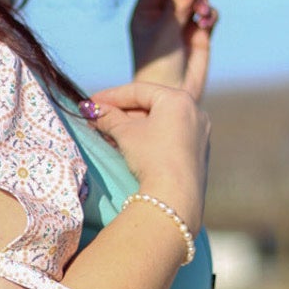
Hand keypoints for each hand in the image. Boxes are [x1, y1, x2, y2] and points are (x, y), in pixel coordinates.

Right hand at [86, 80, 209, 234]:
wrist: (175, 197)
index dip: (111, 96)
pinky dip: (149, 138)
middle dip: (121, 113)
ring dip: (133, 126)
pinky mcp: (198, 152)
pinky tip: (129, 146)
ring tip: (108, 133)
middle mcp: (194, 111)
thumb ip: (108, 117)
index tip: (90, 102)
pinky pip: (169, 136)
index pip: (138, 91)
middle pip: (150, 105)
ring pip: (160, 122)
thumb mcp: (125, 133)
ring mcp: (199, 133)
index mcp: (179, 99)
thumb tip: (92, 111)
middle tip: (98, 118)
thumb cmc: (152, 156)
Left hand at [129, 0, 217, 101]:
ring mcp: (182, 25)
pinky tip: (207, 22)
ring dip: (202, 2)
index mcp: (145, 13)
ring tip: (202, 14)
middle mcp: (163, 17)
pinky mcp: (199, 34)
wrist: (172, 93)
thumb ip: (176, 5)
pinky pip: (208, 15)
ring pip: (196, 0)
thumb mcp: (165, 32)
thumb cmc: (158, 65)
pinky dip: (210, 14)